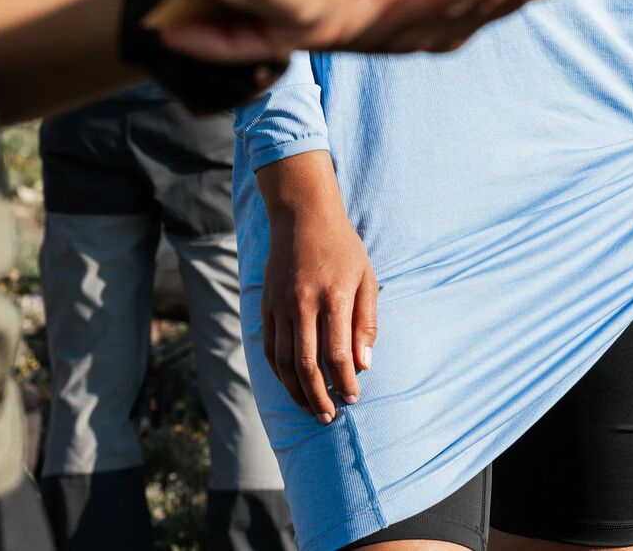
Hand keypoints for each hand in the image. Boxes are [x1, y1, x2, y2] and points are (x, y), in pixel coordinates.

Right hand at [256, 152, 375, 423]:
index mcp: (334, 296)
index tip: (352, 399)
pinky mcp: (266, 304)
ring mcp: (281, 304)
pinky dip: (279, 372)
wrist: (302, 215)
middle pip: (307, 365)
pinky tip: (292, 384)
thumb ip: (366, 322)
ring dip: (296, 391)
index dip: (345, 382)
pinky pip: (270, 348)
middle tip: (328, 417)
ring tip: (310, 408)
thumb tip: (364, 365)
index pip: (339, 354)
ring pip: (284, 362)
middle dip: (318, 397)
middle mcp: (303, 303)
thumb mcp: (366, 278)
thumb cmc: (342, 247)